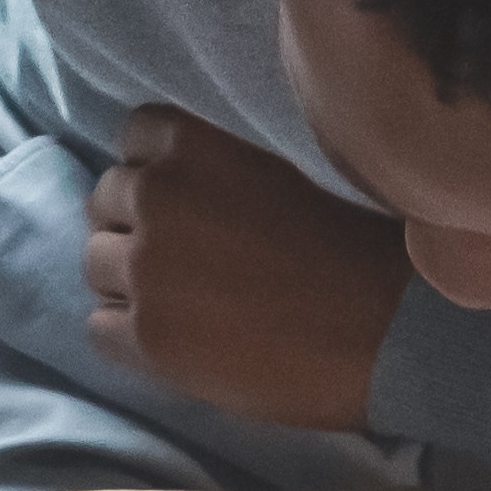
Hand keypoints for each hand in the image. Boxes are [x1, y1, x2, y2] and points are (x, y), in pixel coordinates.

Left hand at [84, 105, 407, 432]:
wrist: (393, 336)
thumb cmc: (359, 258)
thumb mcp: (284, 174)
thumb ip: (222, 171)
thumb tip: (184, 189)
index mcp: (190, 144)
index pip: (133, 143)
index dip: (158, 179)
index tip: (193, 211)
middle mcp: (155, 195)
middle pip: (106, 205)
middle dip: (140, 231)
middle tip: (192, 269)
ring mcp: (147, 268)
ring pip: (97, 266)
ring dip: (132, 286)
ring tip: (188, 311)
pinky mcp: (150, 336)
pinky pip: (100, 330)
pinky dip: (130, 339)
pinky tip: (180, 348)